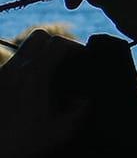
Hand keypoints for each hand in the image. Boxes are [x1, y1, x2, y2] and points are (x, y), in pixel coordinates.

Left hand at [0, 30, 89, 155]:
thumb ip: (79, 112)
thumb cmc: (19, 143)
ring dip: (40, 56)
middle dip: (56, 44)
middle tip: (66, 61)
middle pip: (39, 37)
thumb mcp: (58, 132)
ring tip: (49, 76)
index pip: (58, 43)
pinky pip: (14, 66)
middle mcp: (15, 69)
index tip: (83, 59)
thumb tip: (84, 99)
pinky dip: (27, 69)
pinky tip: (32, 89)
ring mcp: (2, 74)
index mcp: (34, 75)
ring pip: (24, 50)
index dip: (75, 47)